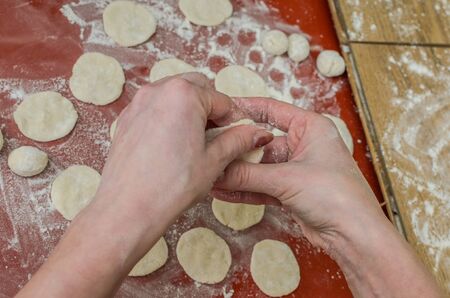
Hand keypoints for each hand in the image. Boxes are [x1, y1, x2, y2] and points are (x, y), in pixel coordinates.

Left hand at [18, 75, 273, 297]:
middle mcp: (158, 90)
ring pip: (173, 95)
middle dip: (212, 107)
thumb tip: (258, 132)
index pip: (221, 99)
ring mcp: (138, 103)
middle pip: (196, 88)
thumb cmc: (173, 185)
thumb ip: (238, 140)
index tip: (242, 135)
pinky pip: (154, 107)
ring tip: (196, 140)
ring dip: (190, 110)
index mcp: (184, 94)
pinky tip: (172, 144)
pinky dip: (169, 117)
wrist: (127, 208)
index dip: (235, 118)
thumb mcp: (214, 161)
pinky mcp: (126, 118)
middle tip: (220, 135)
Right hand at [212, 98, 441, 296]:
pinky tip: (223, 190)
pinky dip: (245, 189)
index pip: (272, 110)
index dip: (246, 108)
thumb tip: (217, 170)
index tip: (222, 108)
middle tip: (209, 150)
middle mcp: (303, 145)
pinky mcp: (291, 191)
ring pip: (259, 167)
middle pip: (261, 143)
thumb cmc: (336, 195)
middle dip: (236, 150)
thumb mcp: (288, 179)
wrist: (354, 236)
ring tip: (211, 173)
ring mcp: (296, 169)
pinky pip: (262, 186)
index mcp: (310, 127)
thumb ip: (249, 175)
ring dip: (237, 173)